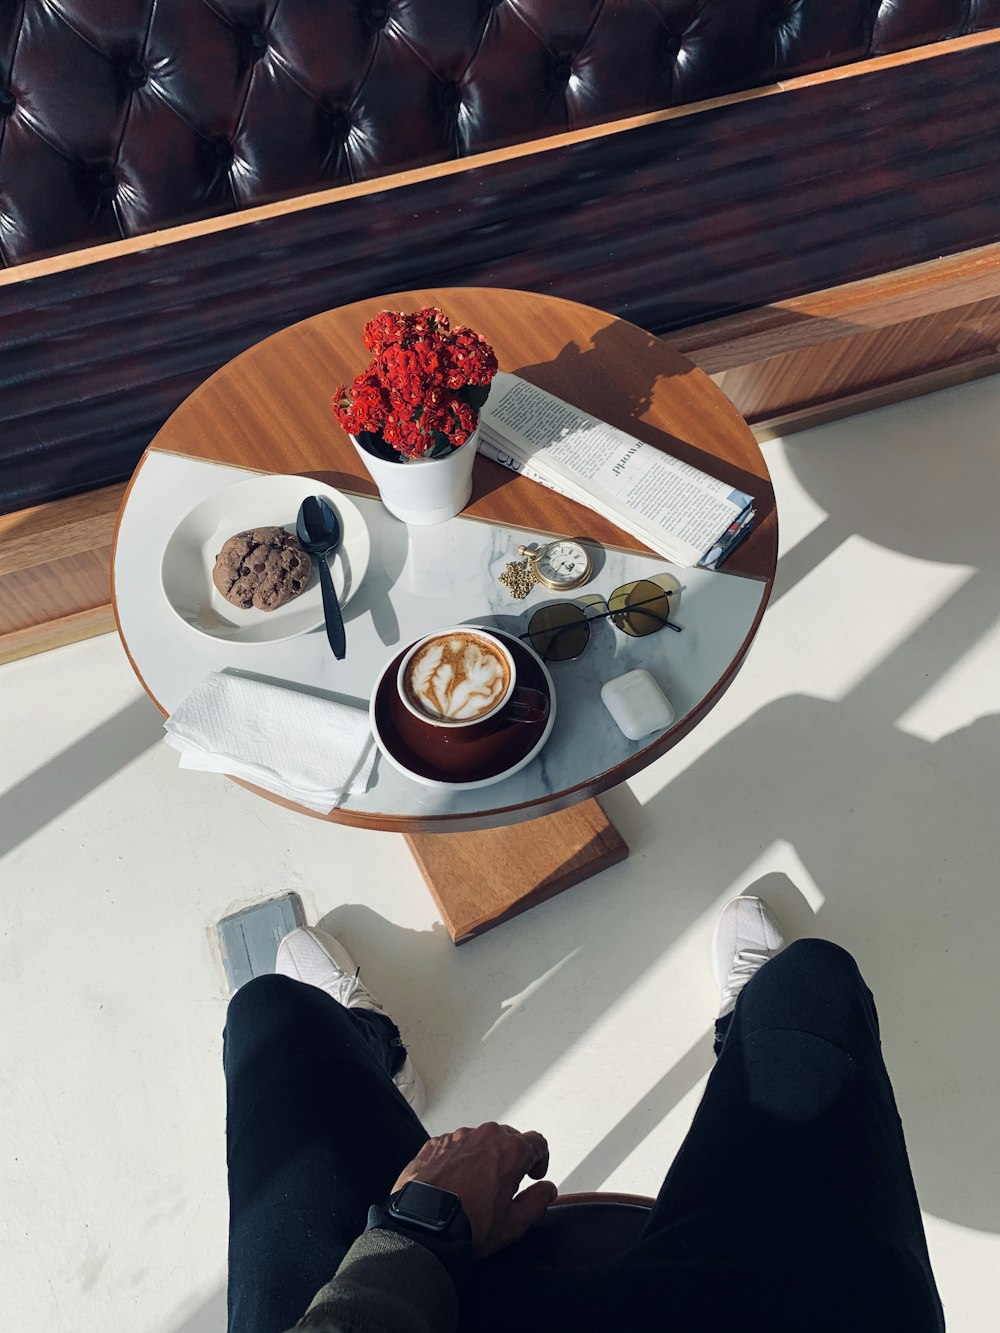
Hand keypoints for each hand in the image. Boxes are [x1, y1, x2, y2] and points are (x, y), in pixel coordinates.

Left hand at [392, 1122, 557, 1256]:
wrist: (423, 1227)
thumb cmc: (469, 1225)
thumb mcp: (514, 1223)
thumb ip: (537, 1201)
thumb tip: (547, 1189)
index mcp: (510, 1150)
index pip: (537, 1143)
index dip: (540, 1160)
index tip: (533, 1176)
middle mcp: (485, 1135)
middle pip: (508, 1138)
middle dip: (512, 1157)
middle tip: (506, 1184)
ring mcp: (457, 1136)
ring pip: (480, 1140)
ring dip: (484, 1156)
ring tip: (476, 1185)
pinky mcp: (434, 1143)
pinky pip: (455, 1146)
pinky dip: (459, 1159)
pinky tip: (454, 1182)